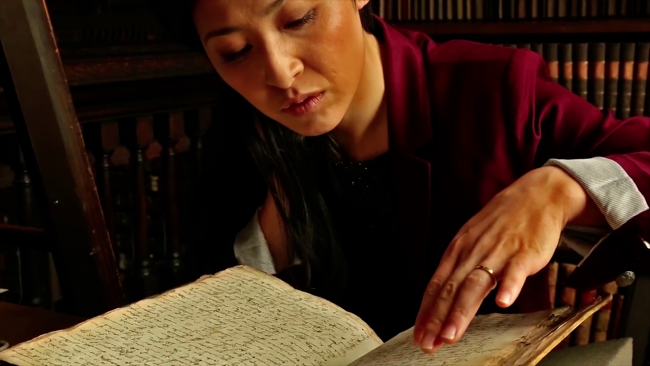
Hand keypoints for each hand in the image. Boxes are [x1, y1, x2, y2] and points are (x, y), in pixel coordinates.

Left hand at [413, 166, 605, 352]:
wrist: (536, 196)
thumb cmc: (502, 221)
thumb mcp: (472, 240)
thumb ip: (460, 269)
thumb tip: (443, 297)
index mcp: (458, 250)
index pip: (436, 285)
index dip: (426, 312)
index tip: (419, 334)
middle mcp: (473, 252)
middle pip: (451, 289)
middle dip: (437, 318)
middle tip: (428, 343)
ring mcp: (498, 252)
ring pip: (475, 284)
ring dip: (461, 311)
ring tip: (451, 334)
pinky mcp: (524, 252)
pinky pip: (515, 271)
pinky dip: (508, 287)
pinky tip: (503, 303)